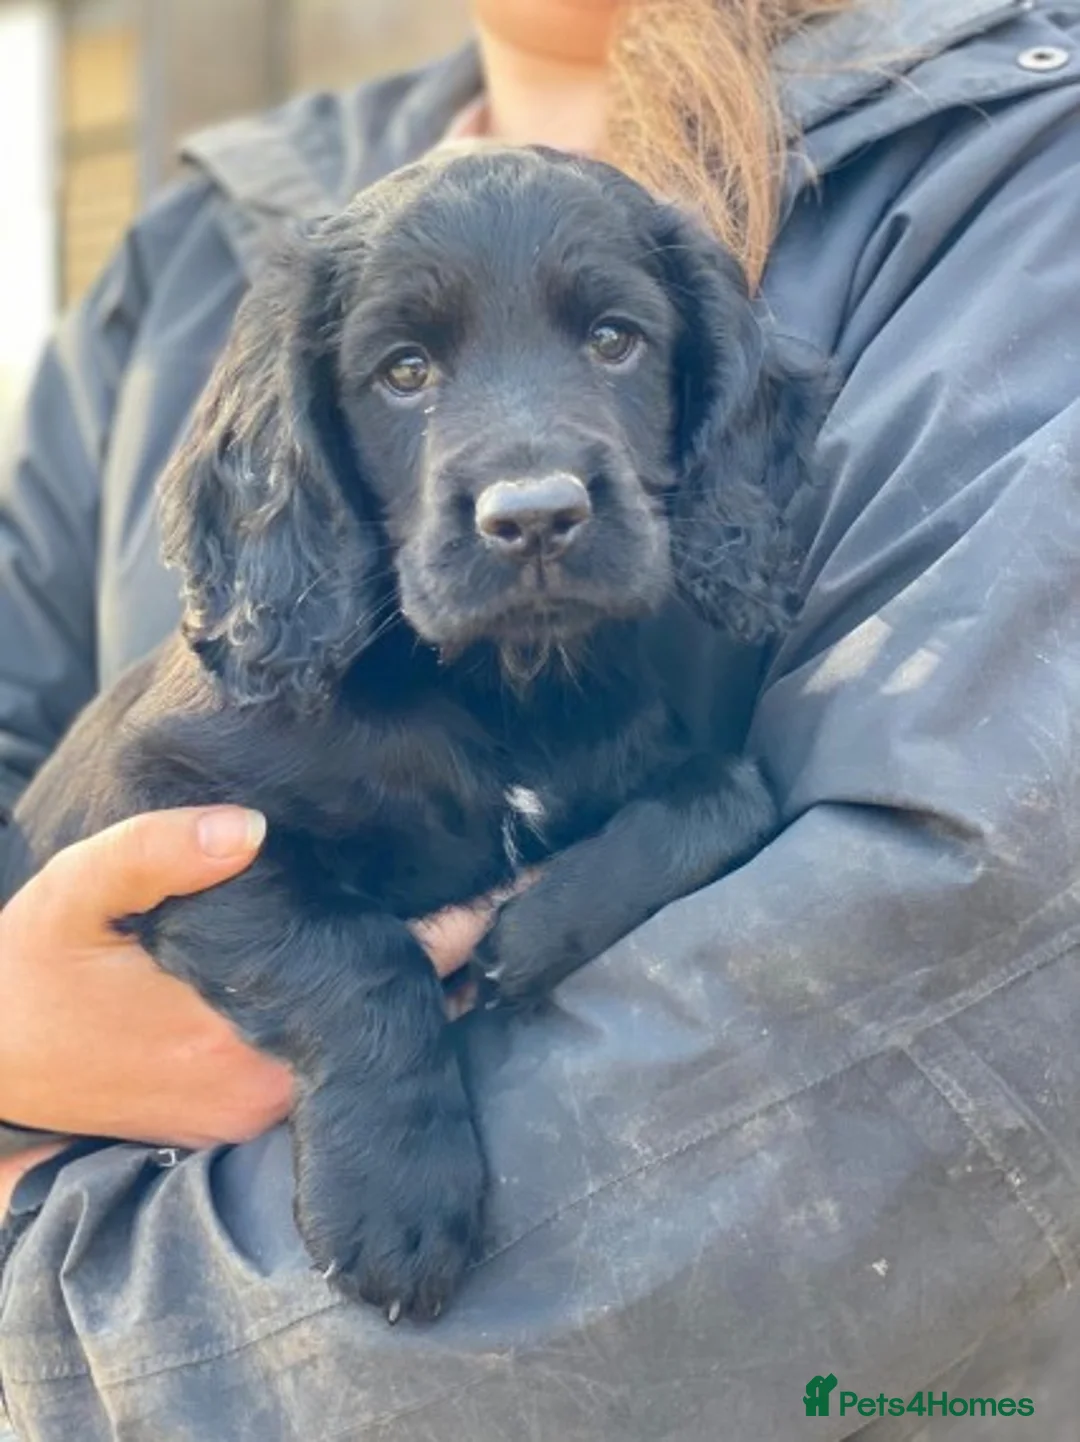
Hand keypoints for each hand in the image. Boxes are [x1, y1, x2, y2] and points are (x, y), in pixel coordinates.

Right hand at [0, 807, 531, 1208]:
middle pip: (393, 1014)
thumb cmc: (36, 973)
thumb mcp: (77, 896)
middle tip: (483, 879)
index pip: (383, 978)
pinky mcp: (242, 1119)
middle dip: (440, 951)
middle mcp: (267, 1085)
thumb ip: (154, 853)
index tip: (501, 875)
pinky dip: (353, 1015)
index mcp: (242, 1030)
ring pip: (366, 1042)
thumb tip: (244, 824)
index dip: (449, 926)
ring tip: (439, 910)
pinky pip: (328, 1063)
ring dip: (399, 983)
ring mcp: (259, 1111)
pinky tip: (361, 961)